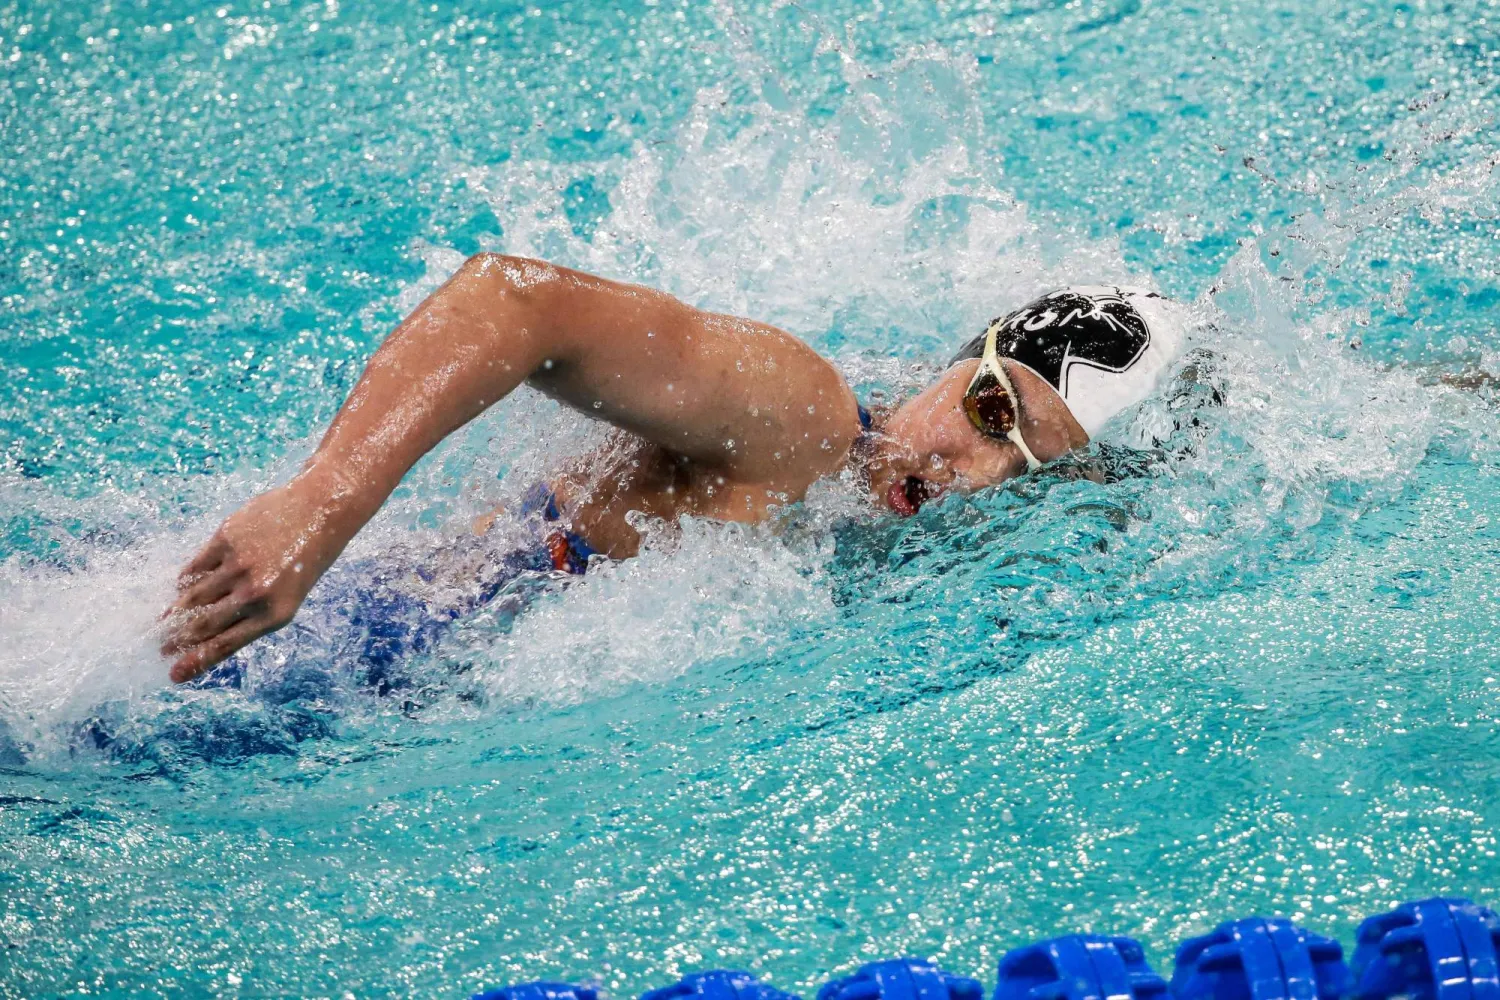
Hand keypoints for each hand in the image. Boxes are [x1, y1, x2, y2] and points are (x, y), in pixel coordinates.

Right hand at [160, 477, 352, 681]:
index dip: (196, 662)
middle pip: (202, 624)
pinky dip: (185, 581)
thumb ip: (252, 614)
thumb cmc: (304, 559)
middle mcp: (254, 594)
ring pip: (193, 597)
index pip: (225, 646)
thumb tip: (207, 634)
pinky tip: (180, 589)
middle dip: (176, 639)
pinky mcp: (225, 539)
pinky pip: (195, 568)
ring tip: (162, 622)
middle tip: (160, 647)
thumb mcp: (287, 596)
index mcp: (274, 614)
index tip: (174, 675)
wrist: (319, 511)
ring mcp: (238, 566)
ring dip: (174, 613)